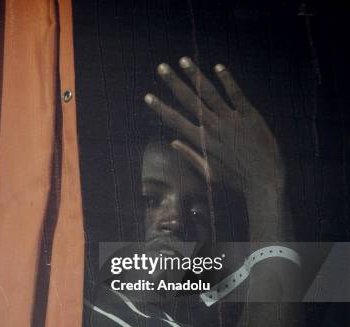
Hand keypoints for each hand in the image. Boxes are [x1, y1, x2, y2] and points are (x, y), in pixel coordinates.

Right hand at [144, 57, 289, 239]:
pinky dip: (227, 80)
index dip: (160, 107)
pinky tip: (217, 67)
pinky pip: (236, 94)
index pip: (175, 120)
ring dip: (195, 75)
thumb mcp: (209, 173)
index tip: (147, 96)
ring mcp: (231, 120)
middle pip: (189, 100)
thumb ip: (191, 156)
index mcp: (202, 141)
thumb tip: (173, 142)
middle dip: (174, 82)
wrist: (264, 181)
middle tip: (162, 67)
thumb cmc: (236, 180)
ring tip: (183, 60)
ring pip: (209, 92)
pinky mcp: (250, 116)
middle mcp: (213, 127)